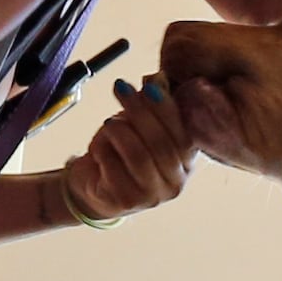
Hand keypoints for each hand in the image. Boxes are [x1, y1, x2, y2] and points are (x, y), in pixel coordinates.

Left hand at [56, 78, 197, 222]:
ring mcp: (153, 195)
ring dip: (121, 132)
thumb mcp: (137, 123)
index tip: (146, 83)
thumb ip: (150, 104)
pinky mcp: (127, 201)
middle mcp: (177, 181)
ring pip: (139, 156)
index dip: (165, 106)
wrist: (94, 186)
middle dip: (140, 111)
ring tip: (109, 123)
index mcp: (188, 159)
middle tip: (121, 88)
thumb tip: (156, 79)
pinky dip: (104, 152)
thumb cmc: (121, 152)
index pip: (182, 131)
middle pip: (161, 143)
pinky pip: (115, 170)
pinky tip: (98, 148)